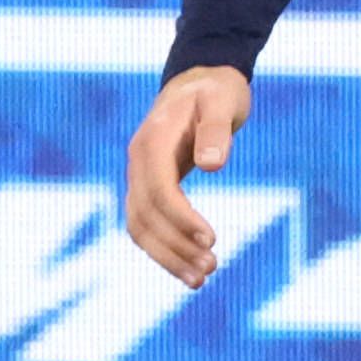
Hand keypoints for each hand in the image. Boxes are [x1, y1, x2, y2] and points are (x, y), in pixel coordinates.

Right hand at [125, 66, 250, 286]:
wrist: (199, 82)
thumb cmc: (215, 91)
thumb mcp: (222, 100)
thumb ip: (216, 130)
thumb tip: (211, 165)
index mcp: (152, 140)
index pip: (159, 189)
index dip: (181, 217)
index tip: (211, 239)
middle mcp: (138, 161)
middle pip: (145, 215)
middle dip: (175, 246)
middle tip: (212, 269)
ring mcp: (138, 175)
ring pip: (140, 226)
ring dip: (167, 256)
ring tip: (202, 279)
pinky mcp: (147, 187)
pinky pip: (146, 225)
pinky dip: (163, 249)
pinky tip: (189, 268)